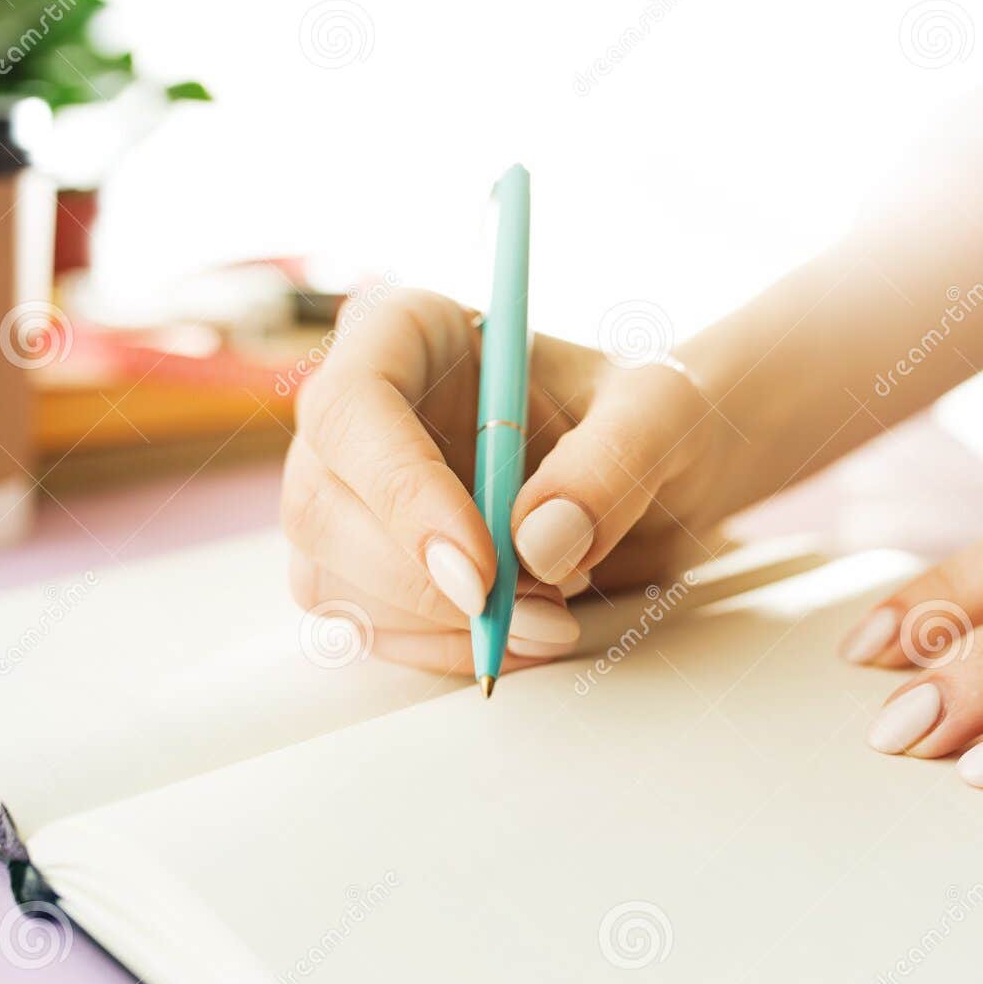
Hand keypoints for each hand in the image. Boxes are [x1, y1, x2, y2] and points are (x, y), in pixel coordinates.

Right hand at [283, 289, 726, 673]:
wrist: (662, 471)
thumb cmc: (650, 414)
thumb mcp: (661, 414)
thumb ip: (611, 462)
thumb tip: (536, 544)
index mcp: (409, 333)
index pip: (351, 404)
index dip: (401, 492)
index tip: (481, 569)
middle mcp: (361, 411)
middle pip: (320, 503)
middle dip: (420, 581)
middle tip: (532, 613)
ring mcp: (351, 492)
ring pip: (330, 575)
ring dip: (437, 625)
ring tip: (549, 619)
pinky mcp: (366, 562)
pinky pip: (365, 625)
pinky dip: (441, 650)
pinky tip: (520, 635)